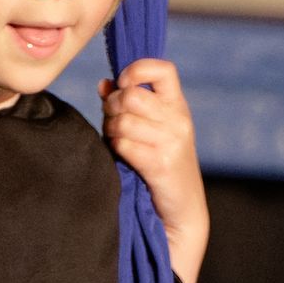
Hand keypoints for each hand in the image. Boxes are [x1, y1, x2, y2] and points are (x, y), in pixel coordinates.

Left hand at [101, 58, 206, 282]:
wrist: (180, 213)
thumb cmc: (160, 168)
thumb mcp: (151, 130)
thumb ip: (128, 105)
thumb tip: (103, 84)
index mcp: (178, 106)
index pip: (162, 69)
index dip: (137, 69)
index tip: (123, 84)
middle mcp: (179, 120)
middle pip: (132, 95)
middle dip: (112, 107)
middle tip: (112, 122)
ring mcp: (172, 142)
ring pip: (124, 120)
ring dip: (111, 131)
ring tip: (116, 142)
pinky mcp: (161, 164)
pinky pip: (124, 144)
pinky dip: (116, 150)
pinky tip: (121, 158)